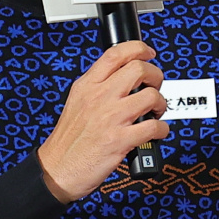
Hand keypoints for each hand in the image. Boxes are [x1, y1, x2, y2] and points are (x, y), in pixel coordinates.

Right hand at [38, 40, 168, 201]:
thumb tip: (122, 77)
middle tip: (154, 86)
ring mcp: (111, 118)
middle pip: (139, 69)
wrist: (56, 170)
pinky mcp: (120, 140)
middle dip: (155, 75)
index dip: (138, 48)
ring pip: (151, 96)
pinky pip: (154, 127)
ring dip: (161, 104)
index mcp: (87, 86)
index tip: (148, 53)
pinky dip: (161, 130)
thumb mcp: (76, 103)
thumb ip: (97, 87)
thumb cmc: (68, 141)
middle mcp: (99, 97)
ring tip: (156, 112)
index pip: (115, 54)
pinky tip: (155, 132)